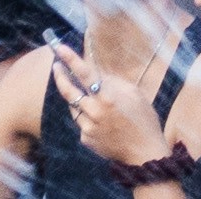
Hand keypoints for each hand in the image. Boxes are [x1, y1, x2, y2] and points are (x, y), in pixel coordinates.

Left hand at [55, 24, 185, 166]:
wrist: (143, 151)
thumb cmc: (143, 118)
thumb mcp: (135, 94)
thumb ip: (114, 83)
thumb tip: (98, 73)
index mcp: (108, 97)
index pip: (85, 74)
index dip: (71, 60)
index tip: (60, 49)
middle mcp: (94, 112)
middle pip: (70, 91)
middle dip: (61, 77)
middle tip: (56, 66)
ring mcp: (87, 127)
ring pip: (73, 107)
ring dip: (76, 98)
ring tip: (86, 93)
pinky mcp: (85, 139)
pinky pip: (81, 122)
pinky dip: (87, 116)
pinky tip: (101, 120)